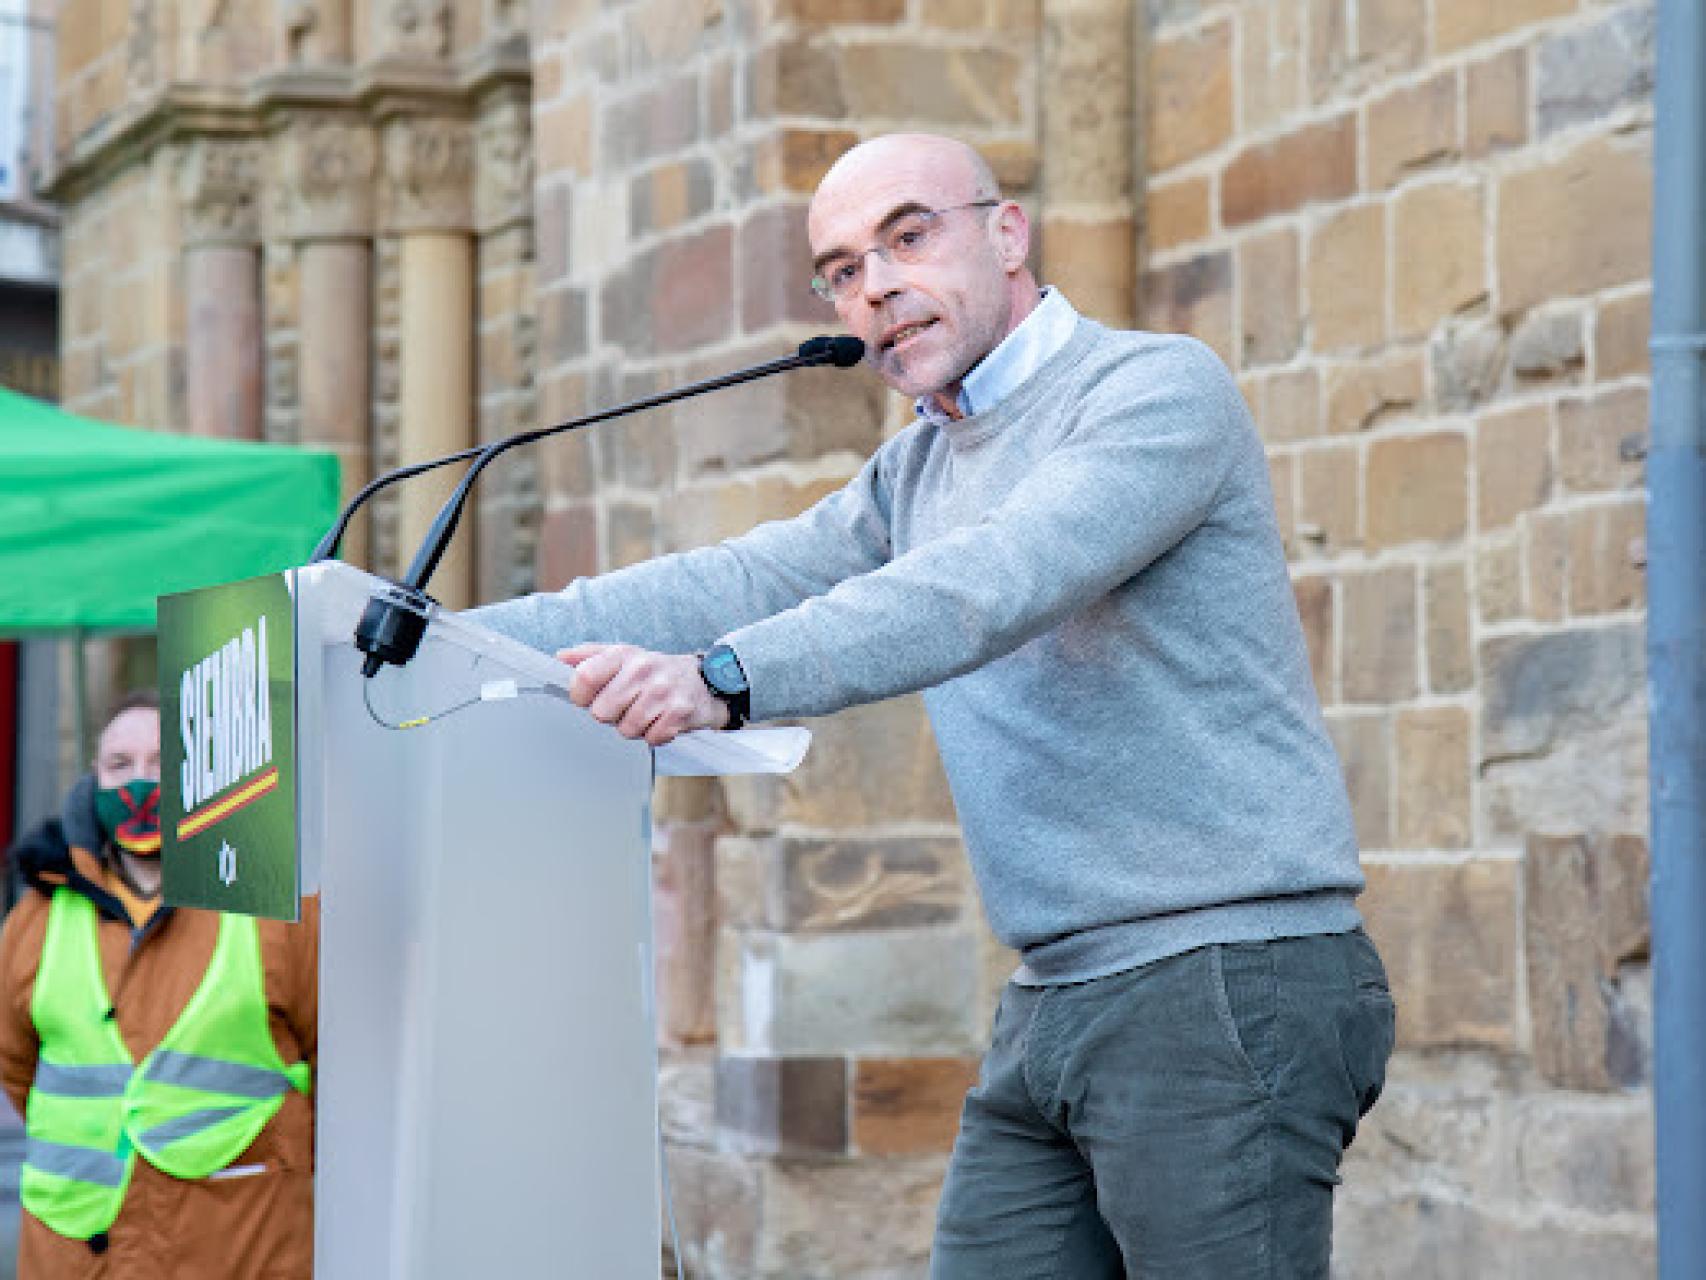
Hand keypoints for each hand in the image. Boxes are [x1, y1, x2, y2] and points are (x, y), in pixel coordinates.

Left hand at [556, 644, 729, 745]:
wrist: (701, 681)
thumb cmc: (653, 672)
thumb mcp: (622, 656)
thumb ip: (589, 656)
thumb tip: (559, 658)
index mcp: (623, 655)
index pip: (585, 677)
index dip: (581, 696)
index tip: (590, 698)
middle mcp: (643, 669)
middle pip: (601, 712)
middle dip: (611, 716)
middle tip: (625, 707)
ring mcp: (662, 691)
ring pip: (626, 729)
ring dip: (633, 728)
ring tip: (644, 713)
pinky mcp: (679, 713)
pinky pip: (651, 738)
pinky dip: (654, 735)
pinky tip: (660, 721)